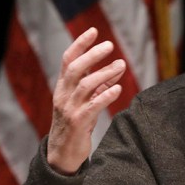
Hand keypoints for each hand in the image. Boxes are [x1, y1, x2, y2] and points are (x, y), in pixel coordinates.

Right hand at [47, 27, 126, 174]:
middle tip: (110, 45)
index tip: (94, 30)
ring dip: (104, 73)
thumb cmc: (77, 124)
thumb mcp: (88, 100)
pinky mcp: (78, 123)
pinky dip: (106, 96)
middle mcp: (63, 95)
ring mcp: (69, 109)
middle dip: (92, 55)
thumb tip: (119, 66)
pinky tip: (118, 88)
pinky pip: (92, 106)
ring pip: (85, 85)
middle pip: (75, 69)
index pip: (68, 60)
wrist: (63, 153)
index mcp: (63, 87)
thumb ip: (101, 84)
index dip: (80, 44)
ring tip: (121, 64)